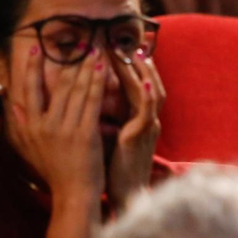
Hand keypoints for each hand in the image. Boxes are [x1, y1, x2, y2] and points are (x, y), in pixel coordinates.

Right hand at [5, 43, 106, 208]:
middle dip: (66, 60)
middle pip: (54, 84)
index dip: (30, 68)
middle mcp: (42, 125)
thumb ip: (21, 126)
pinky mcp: (83, 134)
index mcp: (28, 127)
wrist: (73, 195)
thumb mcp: (30, 148)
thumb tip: (11, 104)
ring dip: (85, 66)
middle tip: (74, 40)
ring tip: (94, 48)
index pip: (27, 90)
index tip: (34, 48)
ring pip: (75, 89)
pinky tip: (103, 68)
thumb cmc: (55, 172)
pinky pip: (91, 102)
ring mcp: (63, 129)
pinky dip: (97, 82)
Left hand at [107, 50, 165, 208]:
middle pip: (149, 83)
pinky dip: (146, 94)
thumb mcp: (108, 138)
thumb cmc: (113, 169)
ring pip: (151, 92)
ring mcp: (147, 127)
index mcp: (137, 120)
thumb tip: (85, 103)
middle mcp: (146, 120)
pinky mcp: (142, 136)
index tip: (120, 47)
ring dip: (144, 71)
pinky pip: (147, 111)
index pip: (137, 86)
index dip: (131, 66)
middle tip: (128, 42)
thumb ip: (103, 119)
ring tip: (135, 52)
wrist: (123, 195)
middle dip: (139, 62)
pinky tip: (142, 80)